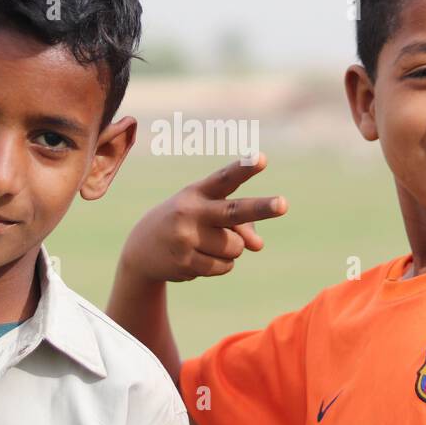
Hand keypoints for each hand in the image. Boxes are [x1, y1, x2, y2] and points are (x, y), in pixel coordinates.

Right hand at [119, 153, 288, 281]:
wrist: (141, 249)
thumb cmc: (184, 223)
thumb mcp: (207, 215)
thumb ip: (239, 224)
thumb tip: (258, 246)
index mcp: (198, 192)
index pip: (224, 178)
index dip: (244, 168)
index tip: (261, 158)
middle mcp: (191, 212)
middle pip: (234, 212)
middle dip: (261, 208)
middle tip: (284, 204)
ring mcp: (186, 238)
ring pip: (236, 247)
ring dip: (231, 249)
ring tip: (207, 244)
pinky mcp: (185, 262)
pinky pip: (224, 266)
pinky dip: (221, 265)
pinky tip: (198, 258)